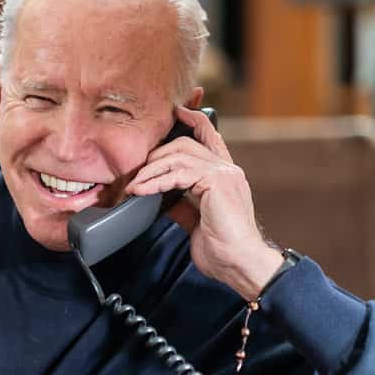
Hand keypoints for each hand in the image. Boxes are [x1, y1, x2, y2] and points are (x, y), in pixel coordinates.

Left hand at [124, 107, 282, 300]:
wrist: (240, 263)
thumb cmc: (222, 248)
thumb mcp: (195, 221)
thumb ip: (181, 203)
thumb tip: (160, 197)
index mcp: (224, 175)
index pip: (210, 135)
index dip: (194, 119)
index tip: (178, 111)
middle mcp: (227, 169)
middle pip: (185, 144)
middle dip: (155, 155)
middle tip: (135, 174)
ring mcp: (224, 173)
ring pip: (180, 155)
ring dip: (151, 170)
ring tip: (134, 185)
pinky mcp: (218, 182)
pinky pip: (179, 173)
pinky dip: (156, 181)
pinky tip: (141, 191)